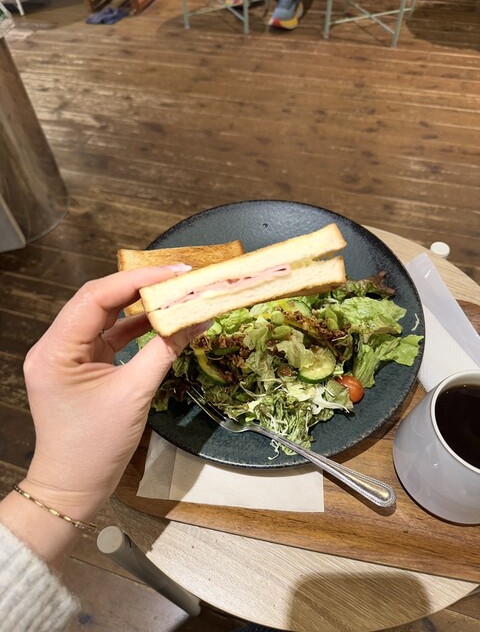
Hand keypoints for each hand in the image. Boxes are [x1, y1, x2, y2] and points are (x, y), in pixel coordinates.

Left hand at [21, 265, 202, 520]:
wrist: (74, 487)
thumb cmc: (96, 447)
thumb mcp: (134, 394)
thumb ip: (165, 350)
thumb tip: (196, 319)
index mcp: (56, 350)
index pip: (96, 297)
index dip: (137, 280)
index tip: (174, 274)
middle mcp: (56, 345)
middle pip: (99, 300)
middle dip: (140, 287)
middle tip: (179, 279)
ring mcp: (69, 355)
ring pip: (106, 316)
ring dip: (140, 306)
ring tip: (176, 294)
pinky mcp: (83, 366)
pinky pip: (111, 337)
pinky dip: (137, 328)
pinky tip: (163, 322)